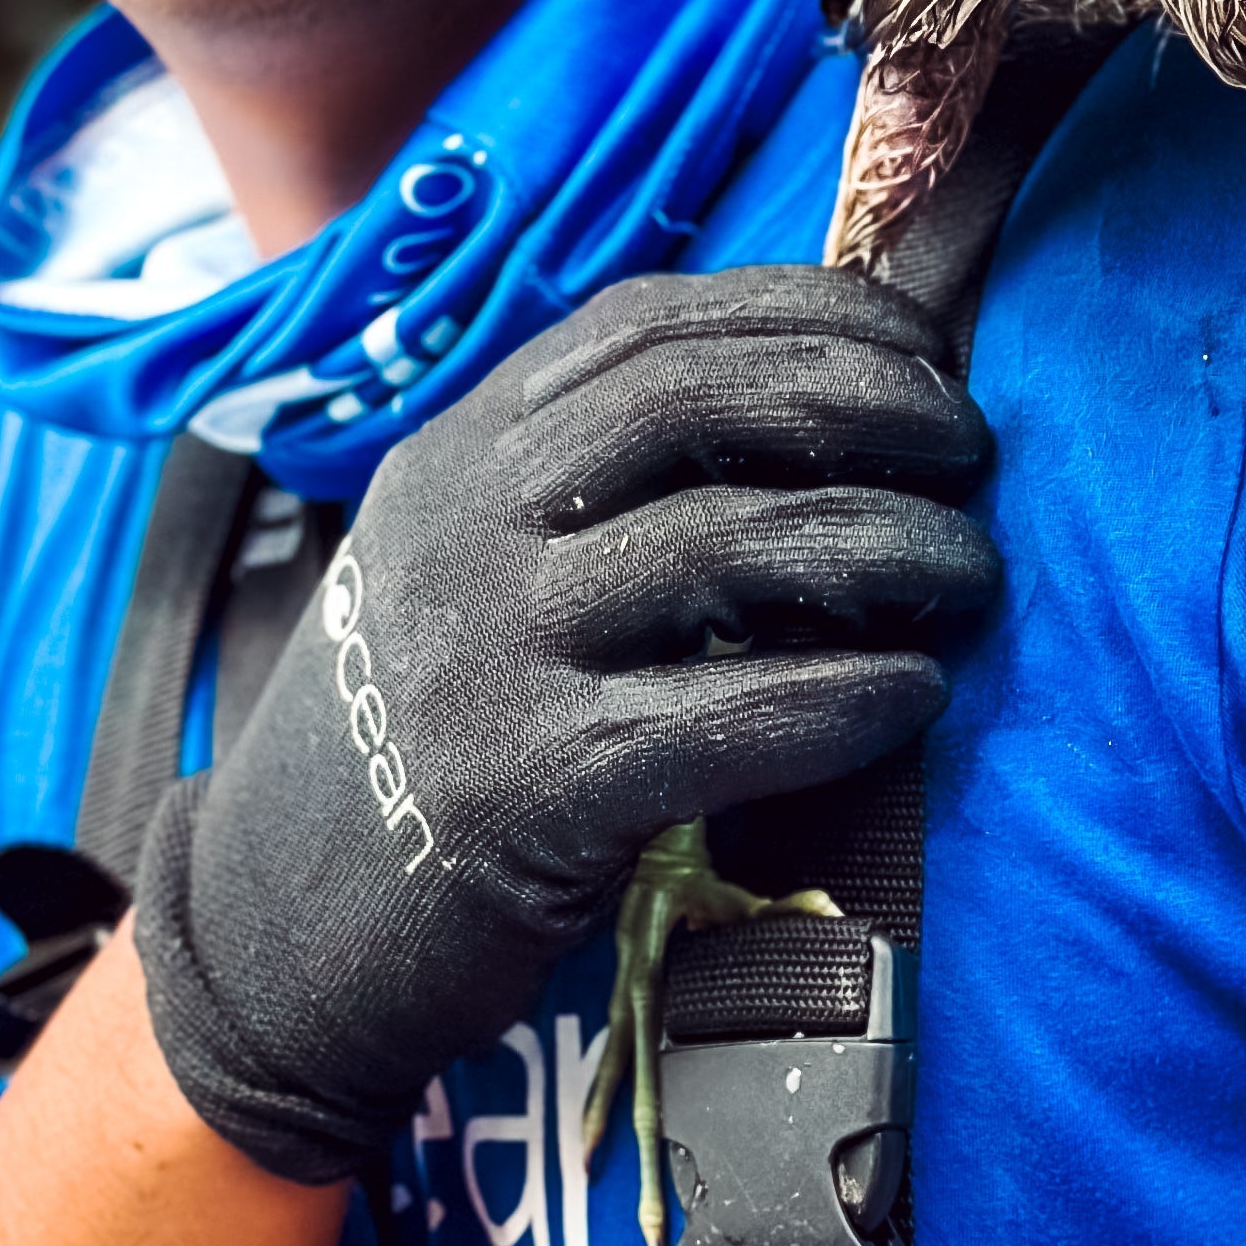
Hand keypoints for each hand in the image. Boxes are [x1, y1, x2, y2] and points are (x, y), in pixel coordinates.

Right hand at [132, 265, 993, 1180]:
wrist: (269, 934)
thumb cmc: (424, 732)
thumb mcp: (466, 560)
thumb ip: (591, 477)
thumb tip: (813, 395)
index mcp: (459, 448)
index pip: (652, 322)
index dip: (810, 310)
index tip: (928, 340)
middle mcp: (463, 524)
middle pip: (700, 400)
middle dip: (869, 401)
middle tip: (975, 447)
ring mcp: (487, 653)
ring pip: (730, 545)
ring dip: (891, 545)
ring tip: (974, 573)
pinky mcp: (527, 790)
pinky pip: (724, 718)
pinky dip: (844, 697)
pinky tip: (918, 693)